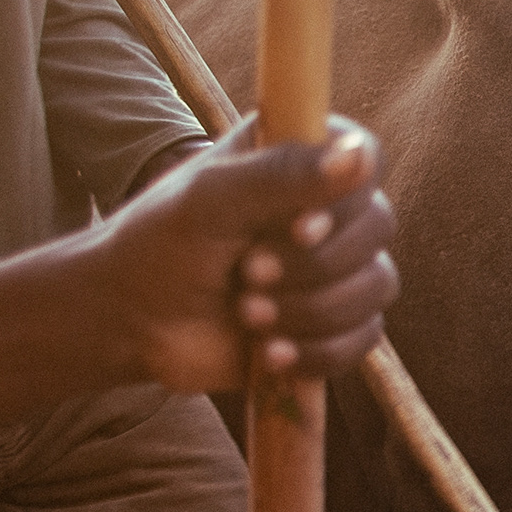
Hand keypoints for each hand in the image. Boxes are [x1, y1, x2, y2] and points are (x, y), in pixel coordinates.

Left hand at [91, 122, 398, 395]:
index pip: (368, 158)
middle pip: (378, 228)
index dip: (346, 199)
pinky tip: (270, 355)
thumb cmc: (160, 245)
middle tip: (247, 274)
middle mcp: (326, 208)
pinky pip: (364, 339)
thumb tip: (359, 156)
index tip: (297, 228)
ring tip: (247, 315)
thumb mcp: (210, 200)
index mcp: (299, 159)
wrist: (133, 322)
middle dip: (312, 266)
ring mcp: (333, 267)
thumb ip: (281, 174)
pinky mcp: (332, 323)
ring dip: (310, 311)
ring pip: (375, 287)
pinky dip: (319, 352)